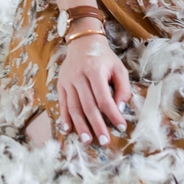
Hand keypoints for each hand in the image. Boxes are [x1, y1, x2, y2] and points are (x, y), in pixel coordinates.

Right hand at [58, 25, 130, 145]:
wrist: (83, 41)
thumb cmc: (104, 57)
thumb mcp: (118, 68)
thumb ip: (123, 88)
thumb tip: (120, 109)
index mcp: (95, 70)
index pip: (104, 98)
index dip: (113, 115)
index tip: (121, 127)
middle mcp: (79, 76)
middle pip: (88, 106)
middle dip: (97, 126)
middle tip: (105, 141)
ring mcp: (68, 80)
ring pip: (74, 107)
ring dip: (81, 126)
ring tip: (88, 140)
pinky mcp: (61, 84)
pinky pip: (62, 103)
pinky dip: (65, 118)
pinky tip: (69, 130)